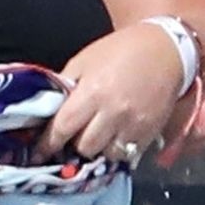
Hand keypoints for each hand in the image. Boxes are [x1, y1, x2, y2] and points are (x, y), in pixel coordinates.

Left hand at [37, 25, 184, 164]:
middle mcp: (113, 112)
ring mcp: (133, 125)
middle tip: (75, 135)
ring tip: (97, 134)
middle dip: (75, 143)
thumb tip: (46, 108)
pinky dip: (117, 149)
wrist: (166, 50)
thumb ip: (64, 84)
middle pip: (84, 146)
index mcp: (92, 92)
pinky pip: (127, 154)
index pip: (62, 128)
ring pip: (106, 155)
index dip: (48, 143)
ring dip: (98, 148)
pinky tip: (115, 135)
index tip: (39, 152)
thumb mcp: (84, 60)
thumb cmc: (120, 51)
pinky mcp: (150, 133)